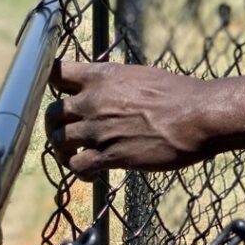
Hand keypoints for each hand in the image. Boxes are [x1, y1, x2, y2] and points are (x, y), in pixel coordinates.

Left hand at [45, 60, 212, 179]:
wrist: (196, 117)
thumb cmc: (176, 94)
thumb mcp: (137, 76)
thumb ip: (112, 83)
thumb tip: (104, 89)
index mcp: (100, 76)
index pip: (55, 72)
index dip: (49, 84)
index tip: (56, 93)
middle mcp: (92, 101)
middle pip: (51, 113)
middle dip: (55, 124)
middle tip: (65, 131)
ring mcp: (97, 129)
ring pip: (59, 141)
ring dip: (64, 149)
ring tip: (74, 154)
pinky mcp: (109, 155)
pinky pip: (77, 166)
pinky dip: (78, 171)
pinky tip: (89, 172)